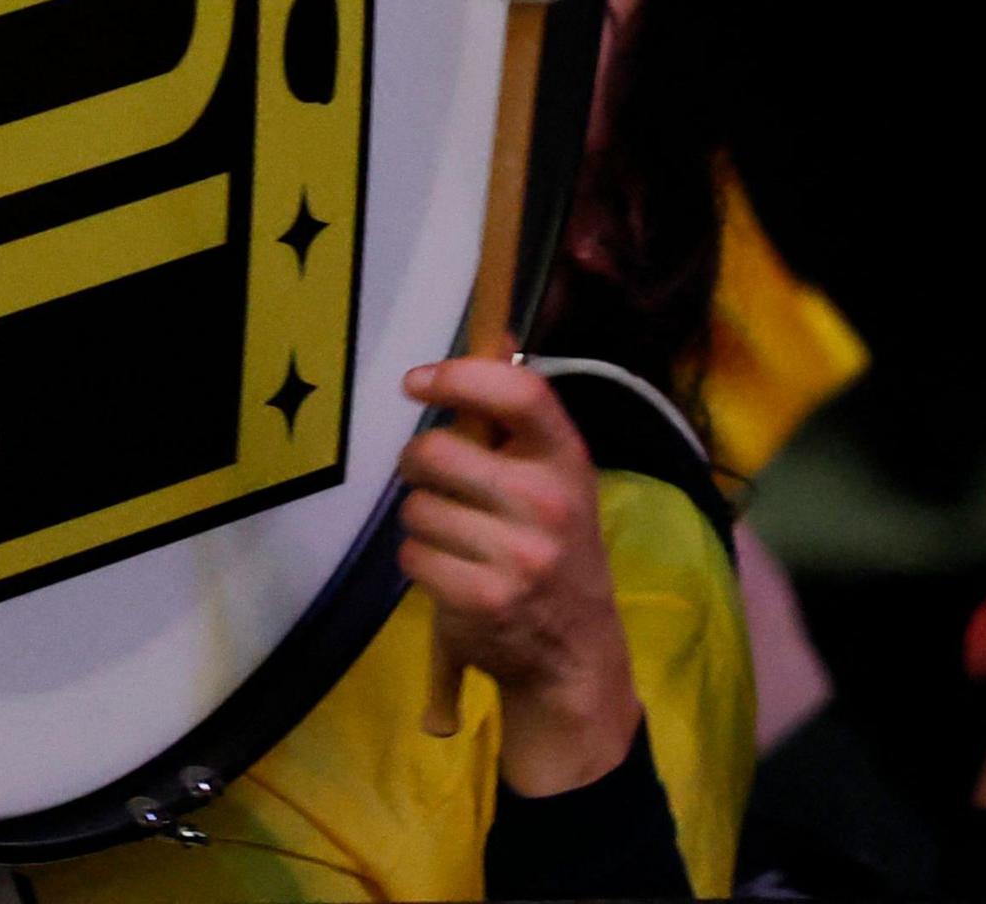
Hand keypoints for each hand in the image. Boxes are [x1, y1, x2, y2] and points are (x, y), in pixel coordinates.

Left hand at [398, 359, 640, 795]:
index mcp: (567, 460)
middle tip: (435, 480)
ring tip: (457, 537)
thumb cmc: (556, 549)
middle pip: (435, 452)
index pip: (518, 393)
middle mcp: (547, 503)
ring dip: (421, 520)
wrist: (574, 652)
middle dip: (418, 463)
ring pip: (415, 509)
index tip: (417, 383)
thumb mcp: (557, 478)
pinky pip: (412, 555)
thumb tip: (497, 333)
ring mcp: (516, 556)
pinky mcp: (481, 600)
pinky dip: (420, 561)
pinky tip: (453, 573)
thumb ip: (519, 418)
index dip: (459, 376)